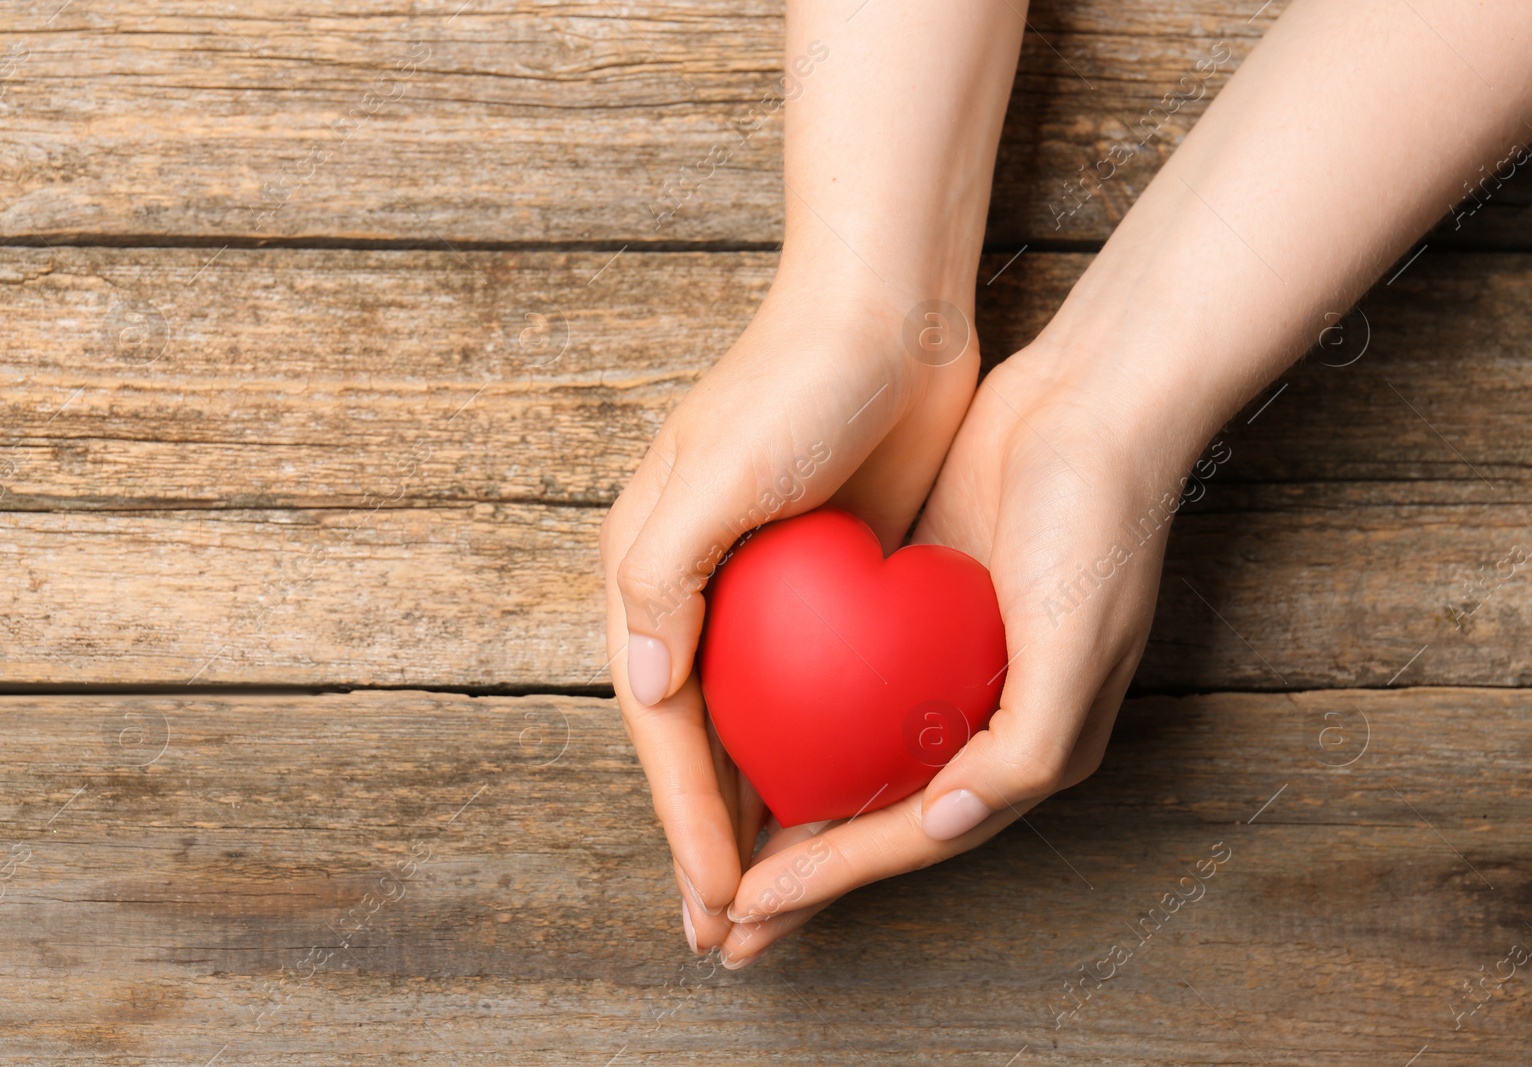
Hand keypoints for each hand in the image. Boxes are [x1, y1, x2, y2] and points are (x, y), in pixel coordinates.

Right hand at [599, 253, 982, 955]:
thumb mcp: (716, 473)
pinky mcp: (823, 589)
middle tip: (724, 934)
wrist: (885, 310)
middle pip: (694, 744)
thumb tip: (646, 686)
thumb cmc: (795, 382)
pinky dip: (811, 758)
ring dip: (754, 815)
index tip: (715, 899)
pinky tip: (834, 806)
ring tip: (770, 898)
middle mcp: (694, 592)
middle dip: (705, 840)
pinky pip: (809, 697)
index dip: (685, 818)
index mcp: (651, 572)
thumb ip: (664, 575)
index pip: (663, 725)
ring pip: (751, 732)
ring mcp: (759, 594)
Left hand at [716, 341, 1214, 964]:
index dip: (829, 879)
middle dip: (799, 875)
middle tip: (719, 922)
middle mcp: (983, 721)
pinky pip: (847, 686)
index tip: (747, 906)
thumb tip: (943, 822)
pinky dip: (798, 723)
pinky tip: (740, 731)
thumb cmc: (1097, 524)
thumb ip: (1024, 746)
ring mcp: (947, 670)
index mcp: (1028, 747)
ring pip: (851, 761)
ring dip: (790, 810)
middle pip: (874, 818)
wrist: (1091, 404)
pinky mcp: (918, 615)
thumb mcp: (1077, 641)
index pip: (909, 836)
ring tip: (717, 848)